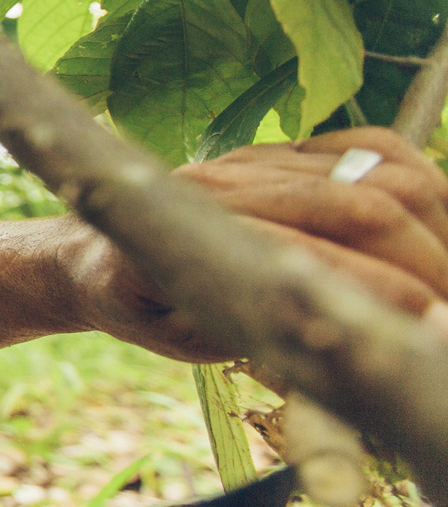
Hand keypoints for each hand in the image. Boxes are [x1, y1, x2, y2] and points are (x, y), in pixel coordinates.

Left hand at [74, 127, 447, 359]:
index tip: (428, 325)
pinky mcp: (282, 149)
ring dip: (435, 226)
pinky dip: (420, 182)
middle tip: (446, 310)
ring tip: (445, 276)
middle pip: (365, 205)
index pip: (312, 256)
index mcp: (193, 233)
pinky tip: (429, 225)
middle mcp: (228, 180)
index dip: (383, 293)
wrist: (93, 247)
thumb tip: (338, 358)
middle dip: (428, 261)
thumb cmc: (143, 306)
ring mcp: (258, 157)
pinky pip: (376, 148)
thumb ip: (253, 341)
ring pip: (383, 173)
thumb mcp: (188, 340)